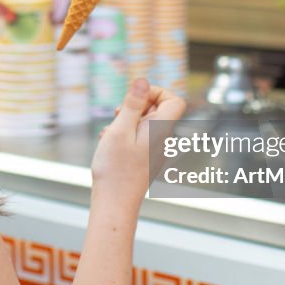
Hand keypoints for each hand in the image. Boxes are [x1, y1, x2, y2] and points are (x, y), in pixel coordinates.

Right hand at [91, 79, 185, 204]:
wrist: (115, 204)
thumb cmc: (116, 169)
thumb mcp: (120, 130)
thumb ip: (132, 104)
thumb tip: (143, 80)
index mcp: (161, 130)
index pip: (174, 100)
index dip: (156, 92)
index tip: (134, 99)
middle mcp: (163, 140)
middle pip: (157, 110)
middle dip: (135, 107)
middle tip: (117, 116)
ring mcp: (155, 150)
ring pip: (144, 124)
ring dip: (125, 122)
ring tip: (110, 135)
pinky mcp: (146, 159)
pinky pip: (139, 138)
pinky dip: (125, 136)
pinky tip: (110, 146)